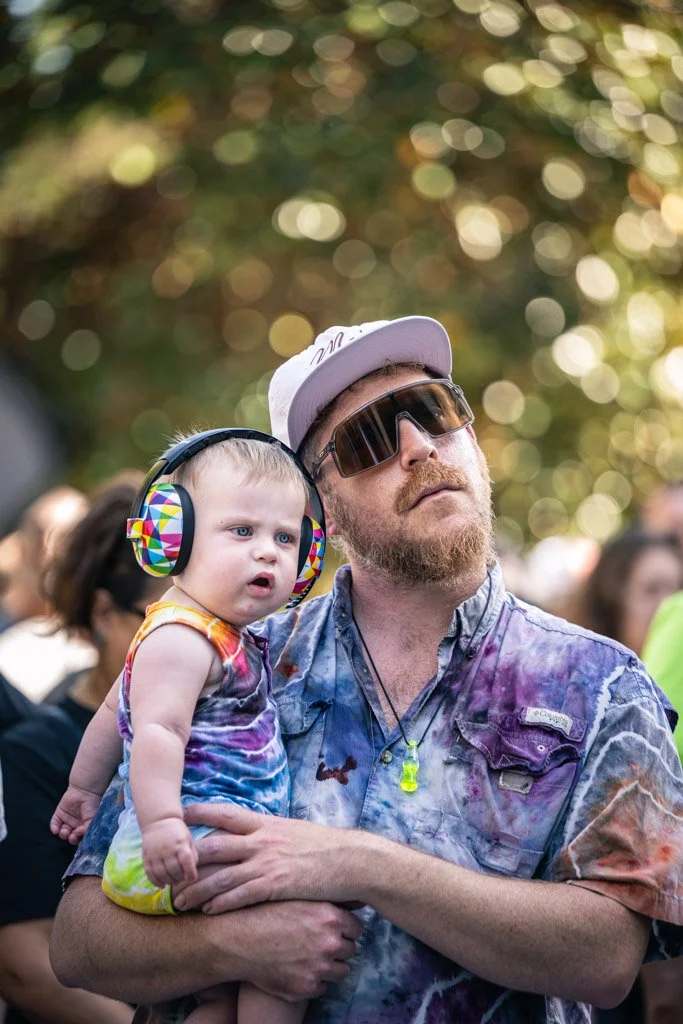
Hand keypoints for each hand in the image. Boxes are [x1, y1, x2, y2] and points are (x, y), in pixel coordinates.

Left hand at [50, 784, 101, 843]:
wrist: (85, 790)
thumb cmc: (92, 804)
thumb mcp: (92, 818)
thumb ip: (87, 828)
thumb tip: (79, 835)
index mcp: (84, 826)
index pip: (80, 838)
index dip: (79, 840)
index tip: (79, 838)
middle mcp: (75, 824)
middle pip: (71, 836)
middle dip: (71, 838)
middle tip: (72, 836)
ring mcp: (67, 819)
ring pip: (63, 832)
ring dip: (63, 834)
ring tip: (65, 831)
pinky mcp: (59, 814)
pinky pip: (54, 823)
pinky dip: (54, 827)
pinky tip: (56, 830)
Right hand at [142, 817, 197, 887]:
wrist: (159, 820)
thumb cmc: (177, 831)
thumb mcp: (188, 839)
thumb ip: (192, 855)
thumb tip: (192, 872)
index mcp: (181, 844)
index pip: (187, 862)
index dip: (191, 873)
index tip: (192, 878)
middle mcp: (168, 849)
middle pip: (174, 871)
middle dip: (179, 878)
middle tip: (181, 879)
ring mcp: (156, 854)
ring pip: (162, 874)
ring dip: (168, 881)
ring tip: (172, 881)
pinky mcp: (146, 857)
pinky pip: (150, 873)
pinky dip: (156, 882)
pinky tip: (161, 884)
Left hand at [173, 803, 369, 913]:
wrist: (351, 860)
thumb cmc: (324, 847)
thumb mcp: (293, 831)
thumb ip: (269, 832)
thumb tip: (253, 833)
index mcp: (266, 823)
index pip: (225, 813)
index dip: (199, 812)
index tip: (178, 814)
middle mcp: (262, 839)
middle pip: (213, 846)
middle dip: (186, 859)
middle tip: (166, 870)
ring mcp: (267, 862)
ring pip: (221, 875)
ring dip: (197, 889)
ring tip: (178, 901)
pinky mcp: (276, 884)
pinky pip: (241, 895)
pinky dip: (222, 904)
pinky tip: (208, 912)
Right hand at [220, 900, 362, 1000]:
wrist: (239, 940)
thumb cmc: (266, 913)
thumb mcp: (298, 896)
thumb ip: (325, 901)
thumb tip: (351, 900)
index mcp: (330, 918)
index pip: (357, 927)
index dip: (346, 929)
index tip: (336, 929)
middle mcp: (329, 943)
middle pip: (351, 950)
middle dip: (339, 948)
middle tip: (320, 943)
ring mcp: (320, 968)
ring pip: (341, 971)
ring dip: (330, 966)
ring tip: (310, 958)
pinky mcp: (307, 987)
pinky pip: (322, 987)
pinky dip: (313, 981)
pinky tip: (298, 969)